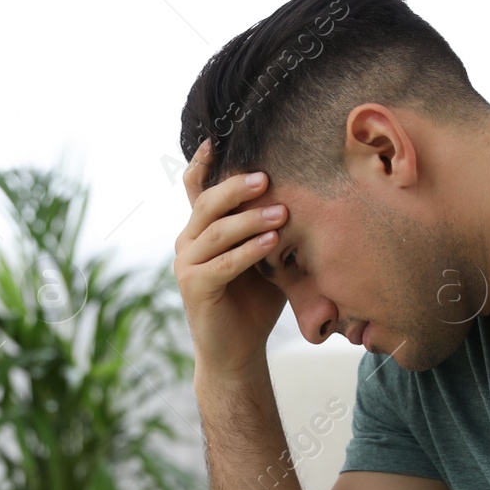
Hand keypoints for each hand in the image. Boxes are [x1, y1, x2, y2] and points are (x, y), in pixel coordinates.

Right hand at [173, 138, 289, 377]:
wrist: (238, 350)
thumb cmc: (256, 300)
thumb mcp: (266, 256)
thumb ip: (270, 227)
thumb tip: (302, 192)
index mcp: (202, 229)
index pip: (196, 188)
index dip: (202, 163)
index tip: (216, 139)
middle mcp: (188, 242)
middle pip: (207, 203)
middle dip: (237, 188)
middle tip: (267, 178)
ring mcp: (186, 265)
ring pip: (216, 232)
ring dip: (250, 220)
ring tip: (282, 213)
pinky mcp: (193, 288)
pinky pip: (221, 264)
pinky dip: (247, 252)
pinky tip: (271, 243)